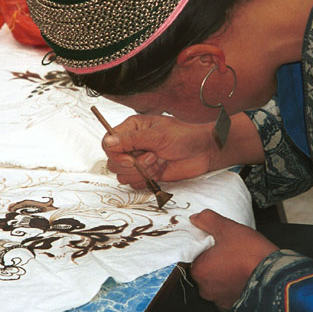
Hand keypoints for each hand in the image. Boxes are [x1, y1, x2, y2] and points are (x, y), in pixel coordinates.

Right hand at [102, 114, 219, 187]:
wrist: (204, 151)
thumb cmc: (185, 136)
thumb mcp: (158, 135)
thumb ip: (132, 140)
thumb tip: (108, 141)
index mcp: (131, 128)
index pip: (108, 142)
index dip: (116, 154)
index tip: (130, 158)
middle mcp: (132, 144)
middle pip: (113, 162)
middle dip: (133, 164)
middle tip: (152, 157)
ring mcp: (138, 160)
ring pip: (123, 175)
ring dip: (142, 172)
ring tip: (158, 161)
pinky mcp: (146, 173)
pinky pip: (135, 183)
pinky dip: (147, 179)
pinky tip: (160, 169)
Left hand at [190, 209, 277, 310]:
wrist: (276, 276)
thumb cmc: (251, 254)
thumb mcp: (228, 228)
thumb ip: (208, 220)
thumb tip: (196, 218)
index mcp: (199, 271)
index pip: (195, 257)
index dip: (206, 248)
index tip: (218, 244)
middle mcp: (206, 289)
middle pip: (205, 271)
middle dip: (215, 262)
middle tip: (230, 252)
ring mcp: (220, 300)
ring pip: (217, 282)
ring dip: (225, 274)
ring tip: (239, 263)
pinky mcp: (233, 306)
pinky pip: (229, 293)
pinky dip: (234, 285)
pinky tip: (244, 275)